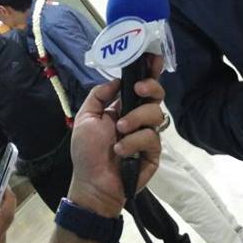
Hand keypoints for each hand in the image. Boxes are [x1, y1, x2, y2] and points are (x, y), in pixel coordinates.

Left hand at [68, 57, 163, 216]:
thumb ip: (99, 95)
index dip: (150, 71)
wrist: (92, 184)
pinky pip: (151, 138)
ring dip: (136, 119)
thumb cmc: (87, 152)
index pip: (141, 85)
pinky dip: (133, 142)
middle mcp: (138, 118)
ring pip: (155, 114)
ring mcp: (148, 135)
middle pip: (156, 94)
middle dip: (151, 87)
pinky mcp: (154, 152)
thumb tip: (118, 80)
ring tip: (119, 130)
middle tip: (138, 90)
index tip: (154, 58)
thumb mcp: (86, 118)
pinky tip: (121, 150)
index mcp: (124, 107)